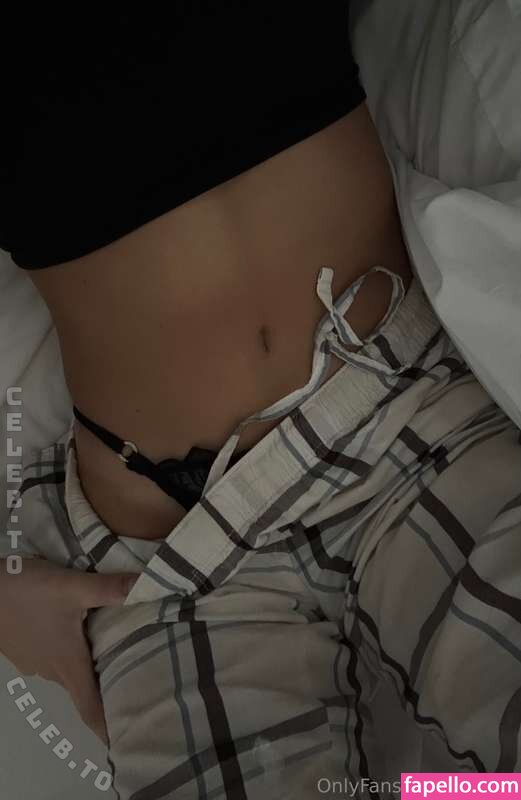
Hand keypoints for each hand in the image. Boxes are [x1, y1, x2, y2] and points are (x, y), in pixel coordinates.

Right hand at [0, 557, 136, 744]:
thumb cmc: (25, 592)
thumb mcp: (71, 586)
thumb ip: (109, 589)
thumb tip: (151, 586)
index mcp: (68, 665)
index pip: (91, 709)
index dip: (107, 728)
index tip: (127, 738)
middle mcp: (51, 670)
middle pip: (83, 688)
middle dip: (106, 686)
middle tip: (138, 677)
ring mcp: (33, 661)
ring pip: (67, 668)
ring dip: (86, 662)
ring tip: (114, 646)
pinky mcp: (22, 648)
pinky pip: (52, 655)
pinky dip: (68, 647)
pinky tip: (77, 627)